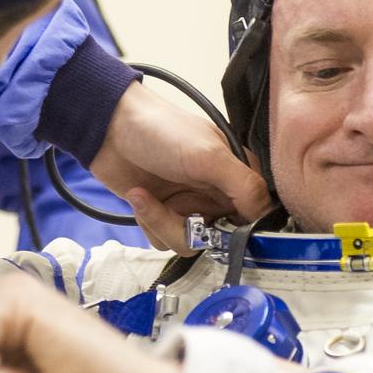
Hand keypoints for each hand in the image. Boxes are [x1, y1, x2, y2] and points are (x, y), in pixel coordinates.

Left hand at [89, 82, 270, 251]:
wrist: (108, 129)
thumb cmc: (161, 131)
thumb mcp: (209, 156)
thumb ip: (245, 186)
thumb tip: (265, 217)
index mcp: (237, 174)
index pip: (254, 216)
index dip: (237, 228)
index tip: (216, 225)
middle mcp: (216, 194)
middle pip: (218, 238)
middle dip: (188, 226)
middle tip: (173, 205)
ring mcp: (189, 205)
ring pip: (189, 243)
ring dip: (162, 223)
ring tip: (145, 196)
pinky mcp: (162, 215)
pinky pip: (164, 240)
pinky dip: (149, 222)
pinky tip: (139, 196)